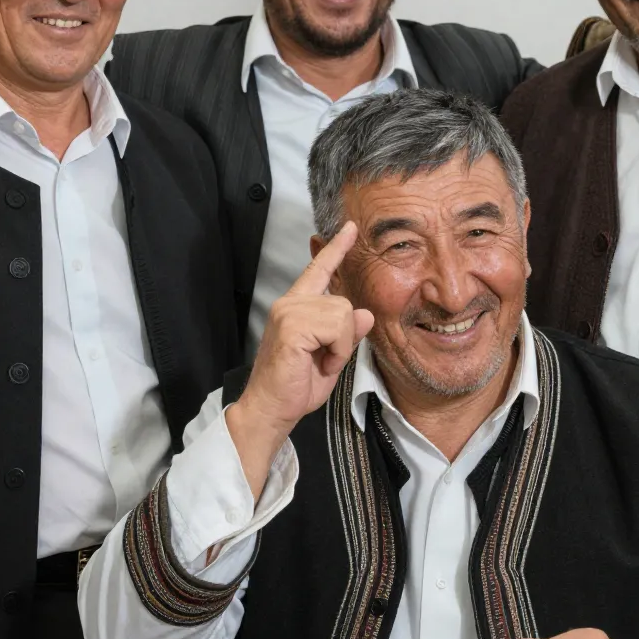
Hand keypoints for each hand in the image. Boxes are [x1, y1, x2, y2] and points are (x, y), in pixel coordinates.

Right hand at [225, 222, 373, 496]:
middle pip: (342, 302)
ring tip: (320, 361)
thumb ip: (347, 334)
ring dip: (340, 345)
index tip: (351, 229)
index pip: (319, 270)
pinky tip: (318, 362)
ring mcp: (289, 312)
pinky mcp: (292, 326)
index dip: (336, 249)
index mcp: (297, 307)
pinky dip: (336, 350)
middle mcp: (290, 303)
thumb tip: (366, 314)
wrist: (272, 409)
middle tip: (324, 359)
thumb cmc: (296, 386)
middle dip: (344, 337)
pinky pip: (336, 328)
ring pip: (342, 314)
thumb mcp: (332, 357)